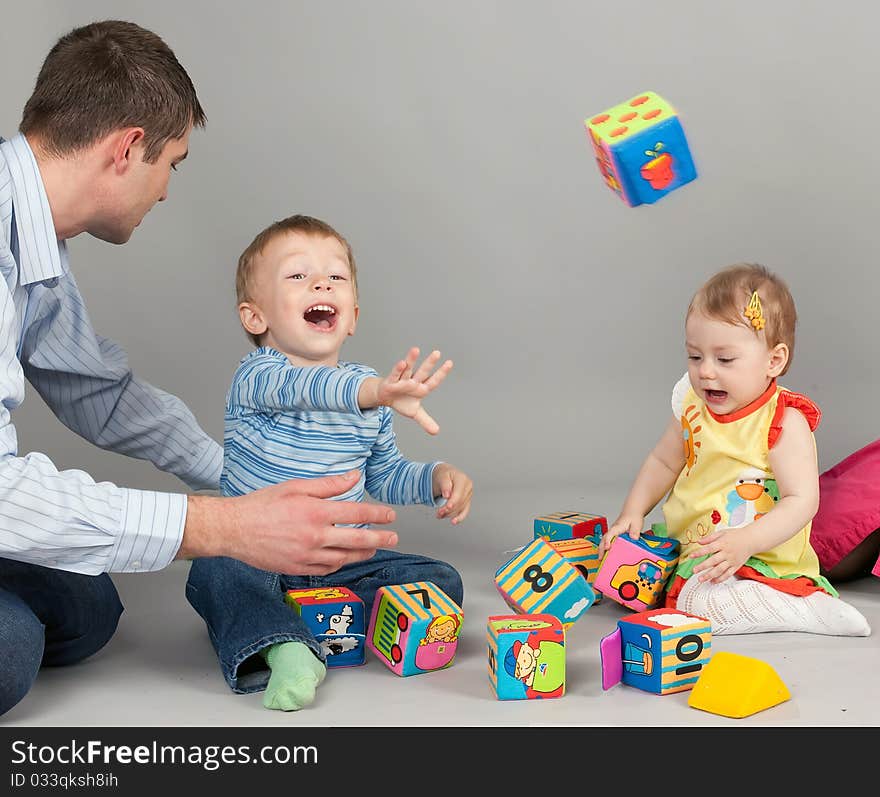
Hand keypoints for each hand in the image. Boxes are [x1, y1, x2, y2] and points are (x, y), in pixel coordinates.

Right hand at [179, 470, 398, 575]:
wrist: (234, 529)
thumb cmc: (263, 504)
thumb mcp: (296, 487)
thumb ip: (329, 485)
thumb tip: (354, 477)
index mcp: (316, 512)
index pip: (357, 514)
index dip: (377, 515)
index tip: (390, 515)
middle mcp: (315, 536)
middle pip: (357, 540)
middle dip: (380, 539)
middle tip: (394, 538)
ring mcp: (307, 555)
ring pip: (344, 558)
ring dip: (362, 554)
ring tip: (374, 549)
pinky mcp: (297, 568)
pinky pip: (326, 569)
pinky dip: (339, 564)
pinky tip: (345, 559)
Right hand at [376, 347, 452, 434]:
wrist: (386, 398)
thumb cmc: (402, 401)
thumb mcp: (415, 412)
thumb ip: (426, 421)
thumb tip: (436, 432)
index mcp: (421, 388)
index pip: (433, 381)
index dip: (441, 373)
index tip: (449, 363)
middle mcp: (413, 382)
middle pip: (422, 371)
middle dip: (429, 363)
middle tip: (437, 353)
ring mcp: (402, 380)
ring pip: (407, 368)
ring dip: (411, 360)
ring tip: (416, 350)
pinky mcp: (391, 382)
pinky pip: (395, 375)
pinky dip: (397, 370)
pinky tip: (401, 363)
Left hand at [432, 463, 472, 524]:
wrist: (445, 476)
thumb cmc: (443, 475)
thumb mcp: (441, 476)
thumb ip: (445, 485)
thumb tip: (447, 495)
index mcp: (462, 479)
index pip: (458, 493)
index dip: (453, 502)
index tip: (447, 507)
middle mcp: (468, 487)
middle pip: (459, 502)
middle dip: (448, 509)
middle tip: (438, 512)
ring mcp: (468, 495)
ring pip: (460, 508)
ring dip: (449, 514)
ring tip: (439, 514)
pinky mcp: (467, 502)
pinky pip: (464, 511)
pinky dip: (459, 517)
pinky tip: (454, 521)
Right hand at [598, 513, 643, 558]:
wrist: (632, 512)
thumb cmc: (633, 517)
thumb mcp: (636, 524)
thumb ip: (635, 531)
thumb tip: (633, 538)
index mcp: (617, 528)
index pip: (609, 534)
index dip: (607, 541)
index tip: (607, 548)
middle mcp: (612, 530)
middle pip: (604, 540)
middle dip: (601, 549)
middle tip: (600, 558)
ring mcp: (612, 533)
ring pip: (604, 541)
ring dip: (602, 550)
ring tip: (602, 559)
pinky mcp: (614, 535)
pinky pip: (607, 542)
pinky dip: (605, 548)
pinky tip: (608, 554)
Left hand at [689, 525, 752, 583]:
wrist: (751, 540)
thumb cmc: (736, 535)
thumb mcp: (722, 533)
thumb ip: (710, 538)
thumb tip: (699, 542)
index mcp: (722, 544)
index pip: (708, 549)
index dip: (699, 553)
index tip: (691, 556)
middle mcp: (727, 553)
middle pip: (713, 561)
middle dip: (703, 567)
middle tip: (694, 571)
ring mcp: (732, 561)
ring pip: (720, 570)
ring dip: (710, 575)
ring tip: (701, 579)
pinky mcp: (736, 566)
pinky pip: (728, 574)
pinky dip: (720, 579)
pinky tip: (712, 581)